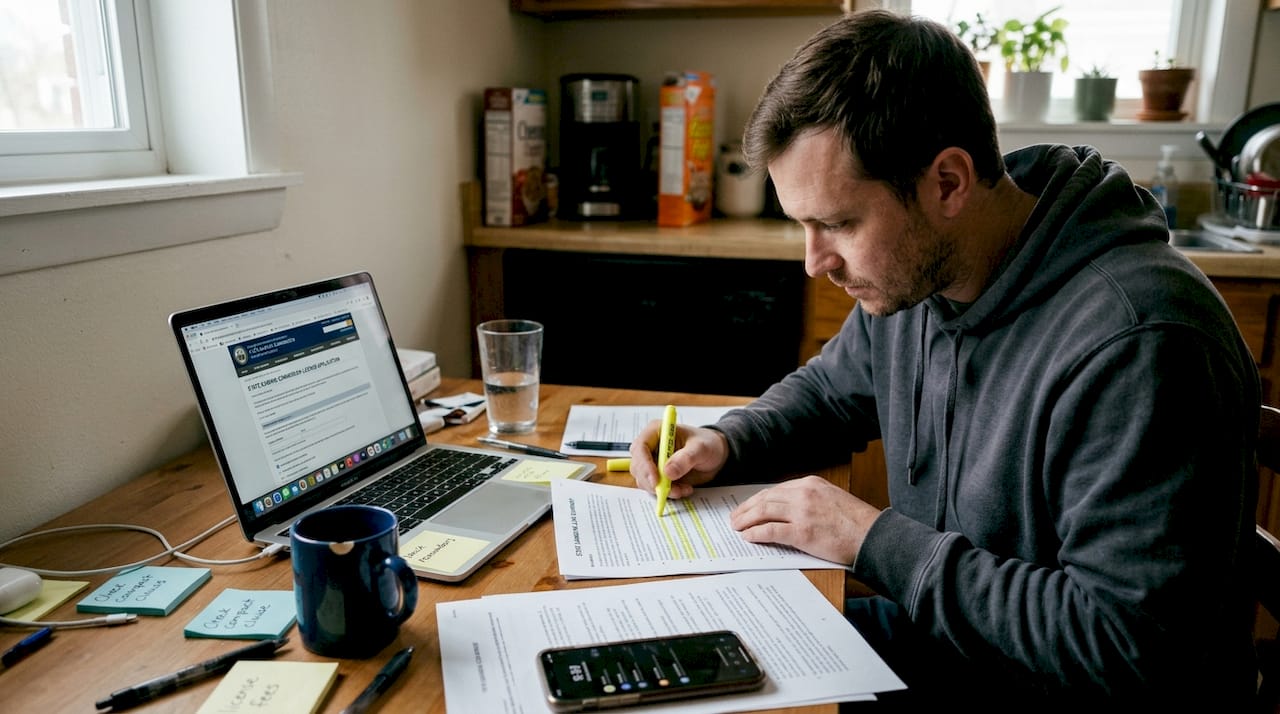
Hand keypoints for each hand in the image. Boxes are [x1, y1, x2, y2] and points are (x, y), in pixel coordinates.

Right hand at [629, 421, 728, 499]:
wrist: (715, 454)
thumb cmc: (708, 444)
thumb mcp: (701, 448)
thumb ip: (686, 458)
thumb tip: (667, 472)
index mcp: (656, 431)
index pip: (640, 448)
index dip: (644, 465)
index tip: (655, 480)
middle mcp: (650, 446)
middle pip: (638, 466)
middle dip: (651, 482)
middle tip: (670, 490)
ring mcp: (652, 462)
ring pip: (645, 480)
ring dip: (662, 489)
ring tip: (684, 489)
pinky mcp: (657, 475)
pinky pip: (654, 488)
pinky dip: (667, 493)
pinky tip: (684, 489)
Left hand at [729, 476, 881, 565]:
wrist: (873, 535)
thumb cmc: (856, 522)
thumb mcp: (832, 498)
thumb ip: (810, 499)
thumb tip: (787, 510)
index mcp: (811, 484)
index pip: (775, 490)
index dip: (758, 499)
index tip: (748, 506)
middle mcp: (804, 494)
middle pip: (765, 499)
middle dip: (746, 509)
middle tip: (735, 517)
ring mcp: (802, 512)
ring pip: (764, 512)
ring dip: (746, 520)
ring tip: (736, 527)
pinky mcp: (803, 532)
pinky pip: (771, 531)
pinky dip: (756, 533)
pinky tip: (748, 537)